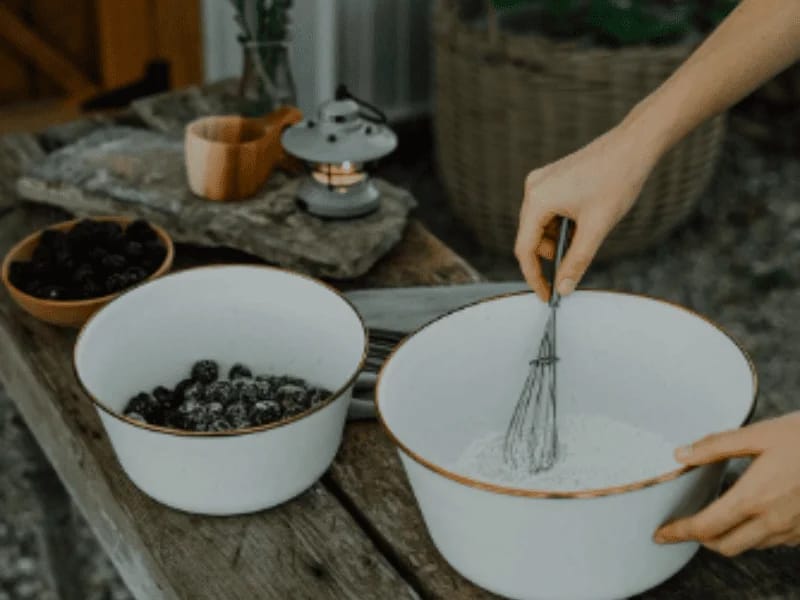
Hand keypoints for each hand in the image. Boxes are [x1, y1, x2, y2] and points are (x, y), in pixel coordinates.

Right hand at [515, 124, 657, 301]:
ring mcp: (542, 181)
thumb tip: (564, 288)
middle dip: (550, 256)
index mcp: (537, 199)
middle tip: (573, 267)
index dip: (534, 277)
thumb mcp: (596, 228)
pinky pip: (549, 212)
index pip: (525, 249)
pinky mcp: (552, 179)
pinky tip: (584, 223)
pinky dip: (563, 225)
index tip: (547, 295)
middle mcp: (533, 188)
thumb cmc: (617, 179)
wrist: (634, 145)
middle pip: (531, 237)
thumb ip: (576, 262)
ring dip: (559, 240)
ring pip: (541, 225)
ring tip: (586, 237)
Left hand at [654, 412, 799, 555]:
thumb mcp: (758, 434)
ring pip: (749, 546)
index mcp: (753, 497)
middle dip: (700, 539)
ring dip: (727, 538)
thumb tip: (681, 454)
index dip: (678, 533)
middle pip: (724, 545)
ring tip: (714, 519)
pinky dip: (753, 534)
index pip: (705, 527)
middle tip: (684, 526)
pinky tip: (750, 515)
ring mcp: (792, 529)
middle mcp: (772, 520)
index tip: (661, 534)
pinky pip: (772, 542)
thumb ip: (715, 446)